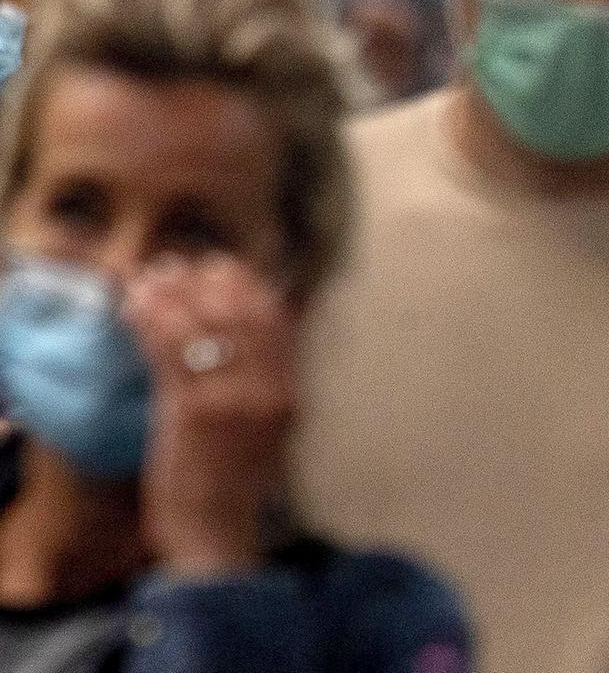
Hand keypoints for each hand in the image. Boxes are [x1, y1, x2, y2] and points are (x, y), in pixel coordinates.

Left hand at [124, 255, 297, 576]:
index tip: (220, 264)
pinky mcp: (194, 411)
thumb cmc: (232, 477)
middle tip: (179, 264)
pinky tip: (133, 305)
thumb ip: (264, 376)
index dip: (247, 282)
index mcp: (290, 391)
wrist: (216, 530)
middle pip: (243, 312)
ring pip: (204, 324)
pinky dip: (149, 319)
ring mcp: (234, 400)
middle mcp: (269, 390)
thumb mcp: (265, 423)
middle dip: (209, 279)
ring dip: (172, 292)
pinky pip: (171, 350)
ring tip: (151, 277)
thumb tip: (257, 323)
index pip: (277, 318)